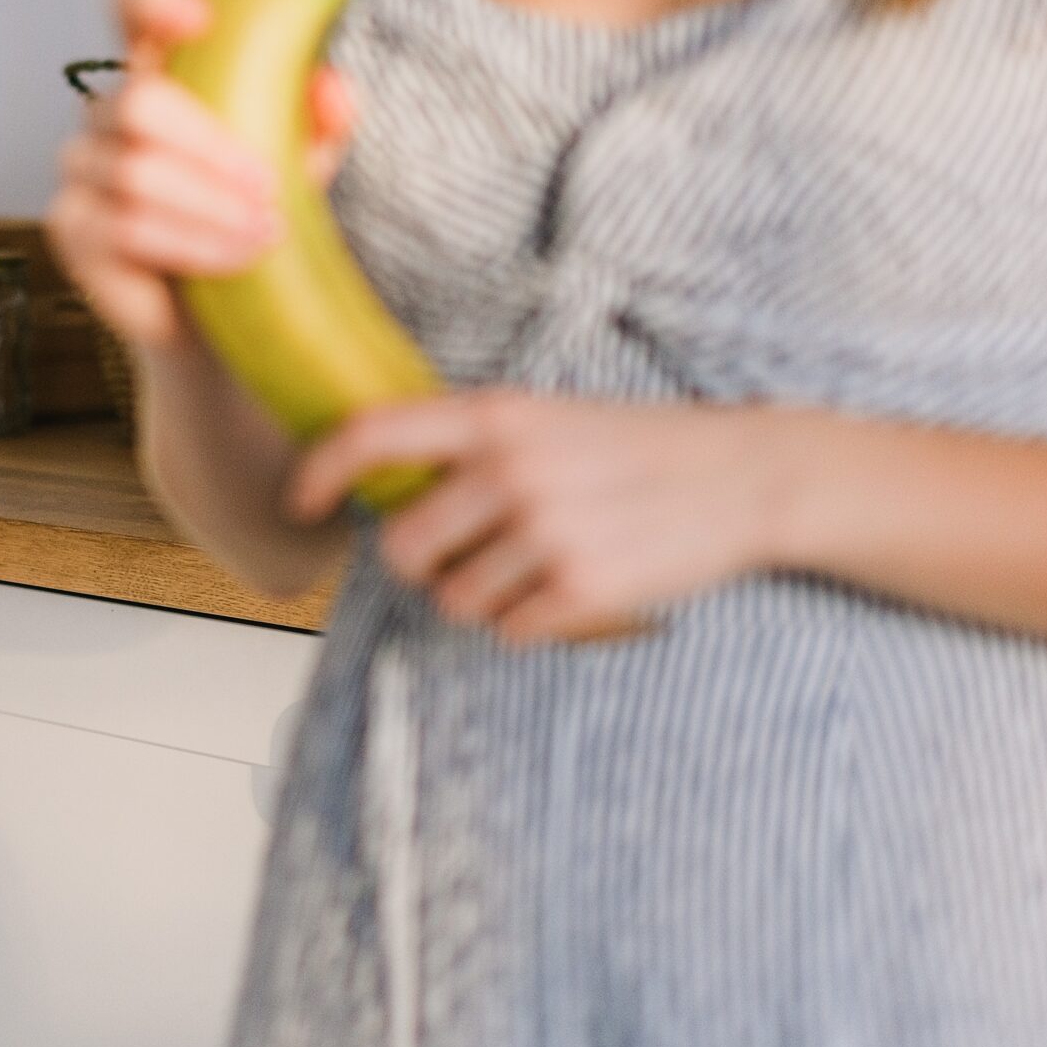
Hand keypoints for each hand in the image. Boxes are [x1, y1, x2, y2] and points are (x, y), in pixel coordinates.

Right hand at [48, 0, 357, 350]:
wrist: (223, 317)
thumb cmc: (255, 220)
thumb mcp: (303, 165)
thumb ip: (320, 122)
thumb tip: (333, 88)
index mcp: (164, 72)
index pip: (132, 10)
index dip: (152, 0)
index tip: (199, 17)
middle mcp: (110, 112)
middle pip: (137, 102)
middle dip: (211, 147)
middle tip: (269, 187)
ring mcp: (84, 168)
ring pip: (136, 174)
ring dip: (212, 207)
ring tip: (266, 234)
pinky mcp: (71, 226)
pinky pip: (125, 227)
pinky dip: (191, 243)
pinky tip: (234, 259)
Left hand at [287, 392, 792, 642]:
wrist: (743, 475)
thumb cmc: (636, 446)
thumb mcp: (546, 417)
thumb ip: (471, 443)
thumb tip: (385, 484)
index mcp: (496, 416)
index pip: (372, 434)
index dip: (320, 472)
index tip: (302, 502)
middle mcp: (511, 470)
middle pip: (404, 548)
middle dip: (423, 563)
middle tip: (465, 555)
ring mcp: (547, 531)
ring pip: (454, 599)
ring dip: (482, 597)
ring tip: (535, 567)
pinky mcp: (582, 589)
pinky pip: (508, 631)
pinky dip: (528, 622)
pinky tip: (568, 588)